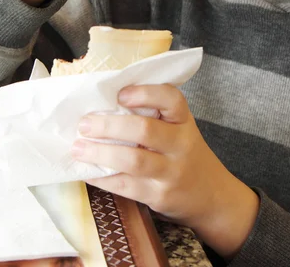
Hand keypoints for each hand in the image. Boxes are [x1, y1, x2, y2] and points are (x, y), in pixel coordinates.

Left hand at [71, 85, 258, 258]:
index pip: (171, 99)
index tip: (120, 94)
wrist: (210, 195)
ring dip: (100, 153)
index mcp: (183, 120)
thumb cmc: (184, 152)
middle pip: (145, 130)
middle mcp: (181, 144)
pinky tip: (87, 171)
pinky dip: (102, 177)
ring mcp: (171, 172)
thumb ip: (153, 115)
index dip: (145, 93)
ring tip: (78, 148)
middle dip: (109, 125)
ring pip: (133, 160)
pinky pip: (126, 185)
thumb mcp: (179, 128)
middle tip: (84, 124)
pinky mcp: (159, 195)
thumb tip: (103, 103)